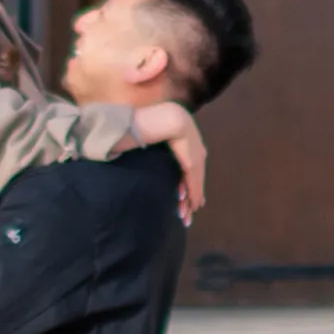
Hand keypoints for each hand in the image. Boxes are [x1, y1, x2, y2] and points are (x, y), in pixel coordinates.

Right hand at [151, 102, 207, 225]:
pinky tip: (193, 206)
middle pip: (193, 179)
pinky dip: (192, 195)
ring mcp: (196, 157)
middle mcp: (196, 151)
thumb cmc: (155, 123)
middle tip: (187, 214)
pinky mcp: (194, 162)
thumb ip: (150, 145)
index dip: (184, 184)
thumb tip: (137, 146)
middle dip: (189, 198)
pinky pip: (194, 182)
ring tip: (187, 215)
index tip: (182, 198)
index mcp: (187, 144)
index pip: (186, 169)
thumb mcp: (155, 137)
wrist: (166, 117)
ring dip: (190, 201)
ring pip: (194, 184)